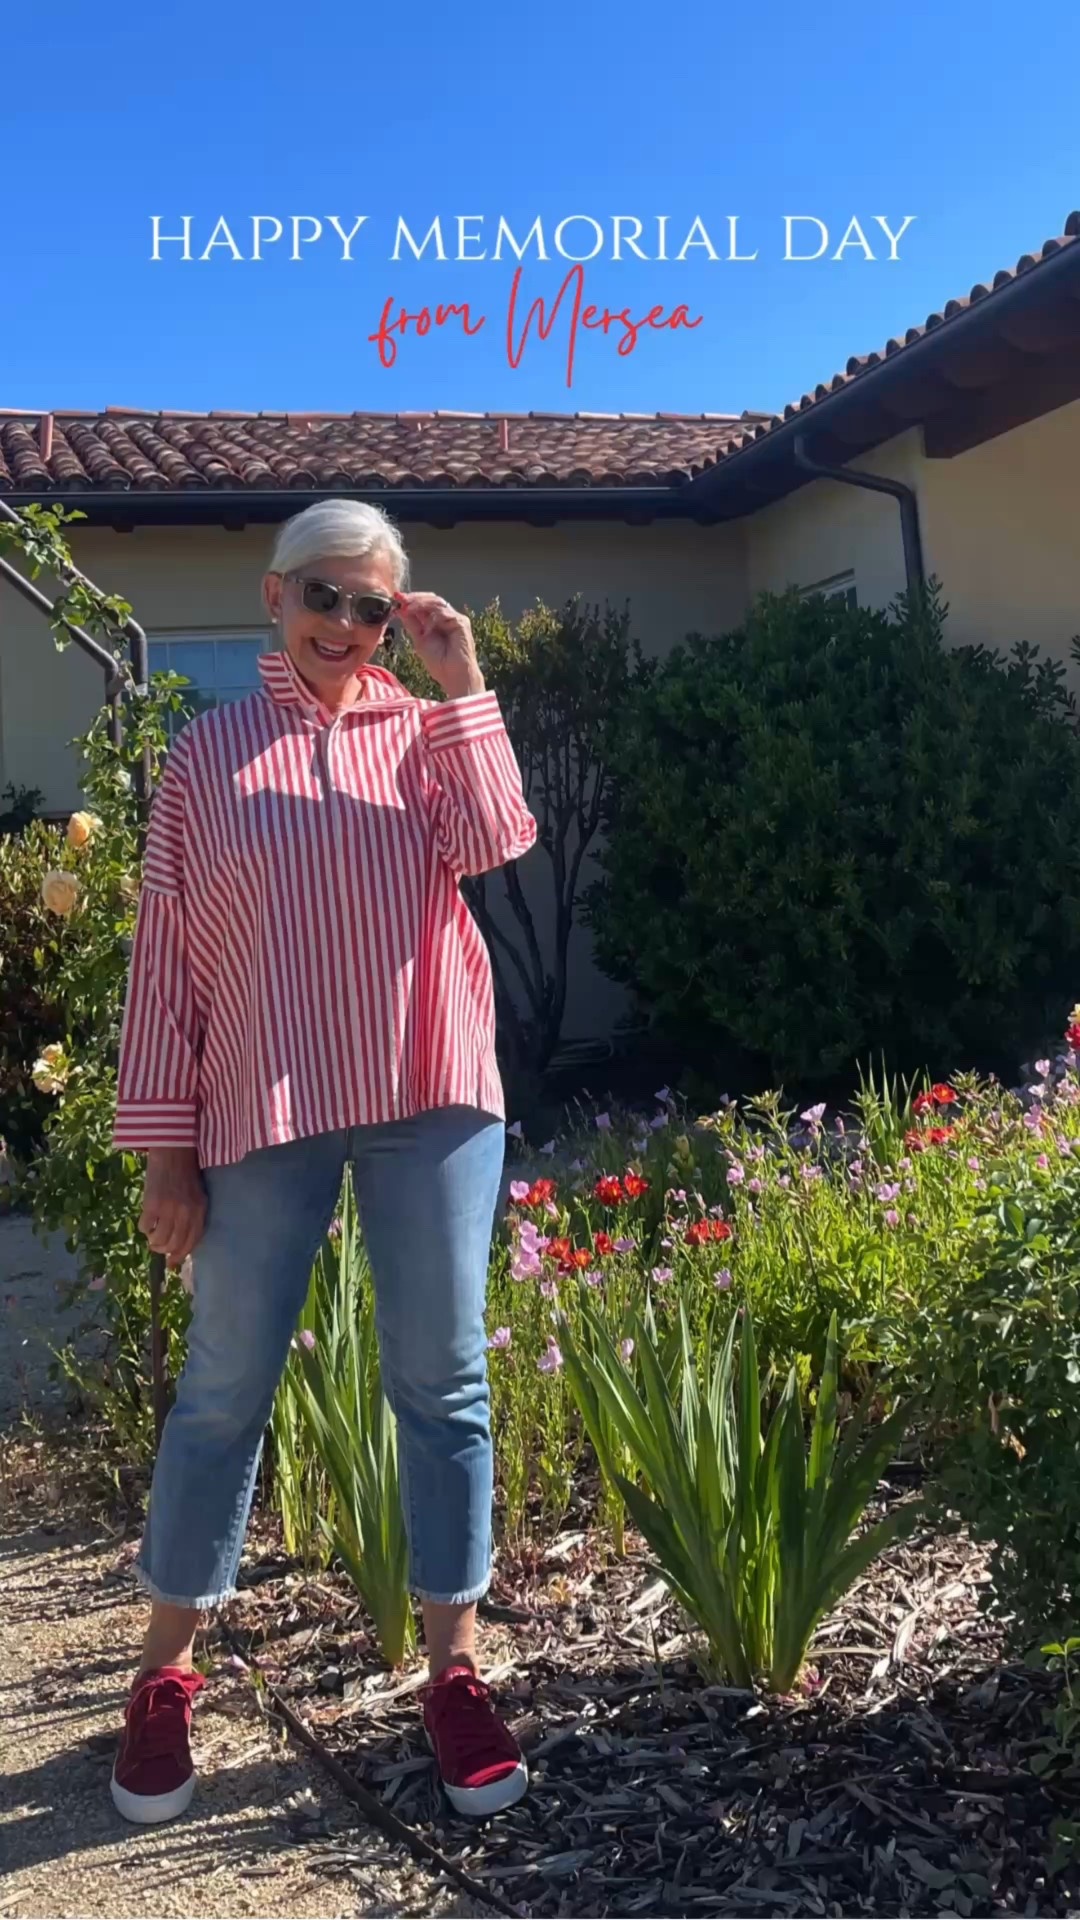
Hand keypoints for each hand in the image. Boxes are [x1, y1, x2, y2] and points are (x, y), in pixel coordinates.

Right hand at [139, 1147, 206, 1269]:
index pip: (192, 1242)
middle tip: (158, 1247)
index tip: (172, 1263)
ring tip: (152, 1236)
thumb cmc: (184, 1174)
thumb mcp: (196, 1196)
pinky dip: (144, 1228)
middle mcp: (186, 1213)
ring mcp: (169, 1210)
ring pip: (159, 1240)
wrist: (172, 1152)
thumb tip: (179, 1243)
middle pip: (174, 1244)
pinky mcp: (152, 1204)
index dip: (181, 1255)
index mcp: (199, 1211)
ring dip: (153, 1241)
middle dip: (165, 1251)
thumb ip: (191, 1217)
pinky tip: (147, 1220)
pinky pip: (146, 1227)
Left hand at [392, 592, 484, 700]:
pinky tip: (426, 629)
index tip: (395, 597)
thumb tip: (400, 609)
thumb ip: (412, 624)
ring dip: (420, 603)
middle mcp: (446, 617)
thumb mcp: (419, 640)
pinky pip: (445, 613)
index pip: (424, 605)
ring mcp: (455, 619)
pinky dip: (433, 618)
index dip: (410, 600)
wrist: (453, 676)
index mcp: (436, 621)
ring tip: (407, 608)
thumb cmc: (439, 663)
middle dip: (414, 597)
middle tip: (400, 598)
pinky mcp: (462, 622)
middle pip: (431, 599)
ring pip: (437, 602)